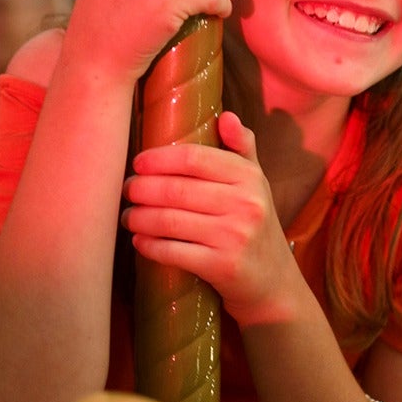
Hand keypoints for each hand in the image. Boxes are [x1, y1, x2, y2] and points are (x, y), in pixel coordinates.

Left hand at [121, 112, 299, 326]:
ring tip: (128, 216)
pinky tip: (139, 242)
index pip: (195, 158)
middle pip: (177, 190)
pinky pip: (174, 252)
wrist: (274, 284)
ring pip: (170, 221)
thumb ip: (243, 148)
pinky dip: (150, 246)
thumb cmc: (256, 226)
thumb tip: (227, 117)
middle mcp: (245, 204)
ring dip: (139, 218)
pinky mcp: (222, 267)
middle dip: (142, 189)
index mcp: (249, 178)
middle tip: (127, 190)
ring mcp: (234, 237)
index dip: (160, 159)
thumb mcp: (257, 184)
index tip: (139, 163)